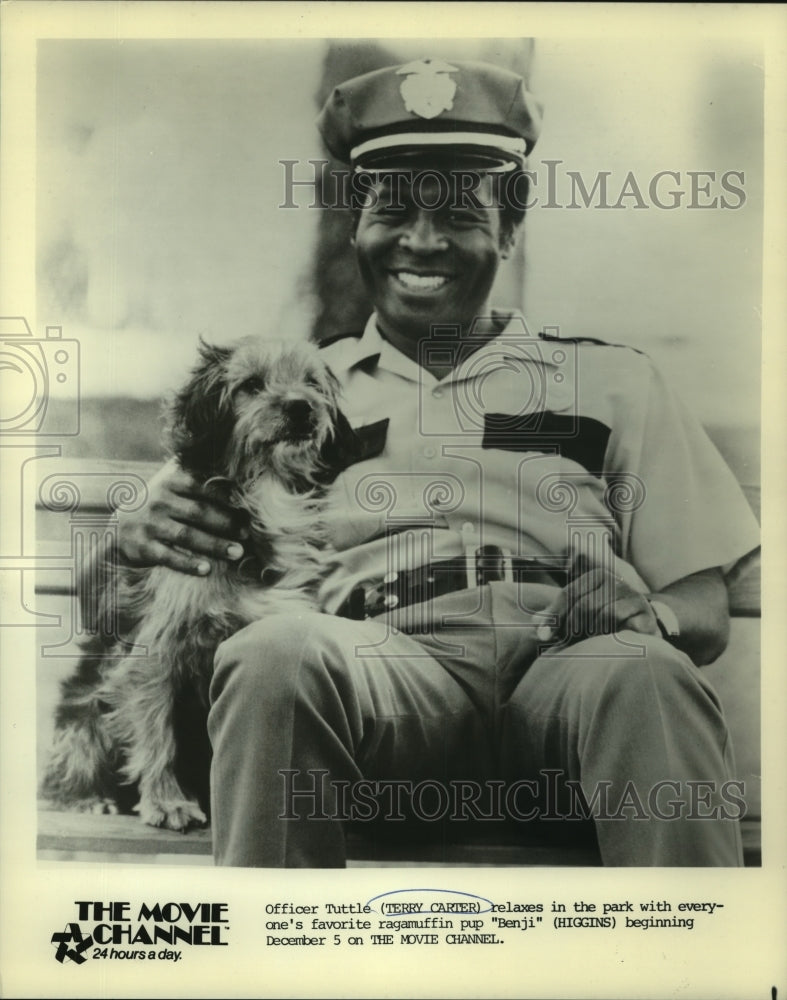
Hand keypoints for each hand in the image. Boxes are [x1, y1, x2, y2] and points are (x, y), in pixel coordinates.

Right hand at [117, 459, 243, 574]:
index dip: (225, 497)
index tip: (246, 509)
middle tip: (247, 534)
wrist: (118, 528)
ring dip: (214, 545)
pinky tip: (207, 569)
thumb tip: (239, 483)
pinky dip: (188, 564)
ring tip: (236, 553)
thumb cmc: (159, 506)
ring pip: (186, 535)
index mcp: (170, 483)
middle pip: (198, 512)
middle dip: (225, 523)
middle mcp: (159, 501)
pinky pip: (169, 557)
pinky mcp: (143, 547)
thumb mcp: (172, 488)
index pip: (201, 486)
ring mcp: (150, 525)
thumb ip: (198, 482)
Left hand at [537, 551, 659, 646]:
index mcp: (597, 576)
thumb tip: (535, 623)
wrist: (644, 629)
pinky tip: (604, 646)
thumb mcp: (580, 614)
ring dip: (590, 635)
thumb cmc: (605, 621)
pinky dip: (609, 639)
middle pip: (584, 605)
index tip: (543, 635)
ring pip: (603, 615)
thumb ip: (559, 615)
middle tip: (566, 645)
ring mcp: (634, 597)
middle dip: (571, 628)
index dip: (554, 615)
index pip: (569, 593)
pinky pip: (622, 626)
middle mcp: (616, 581)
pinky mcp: (646, 615)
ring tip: (586, 647)